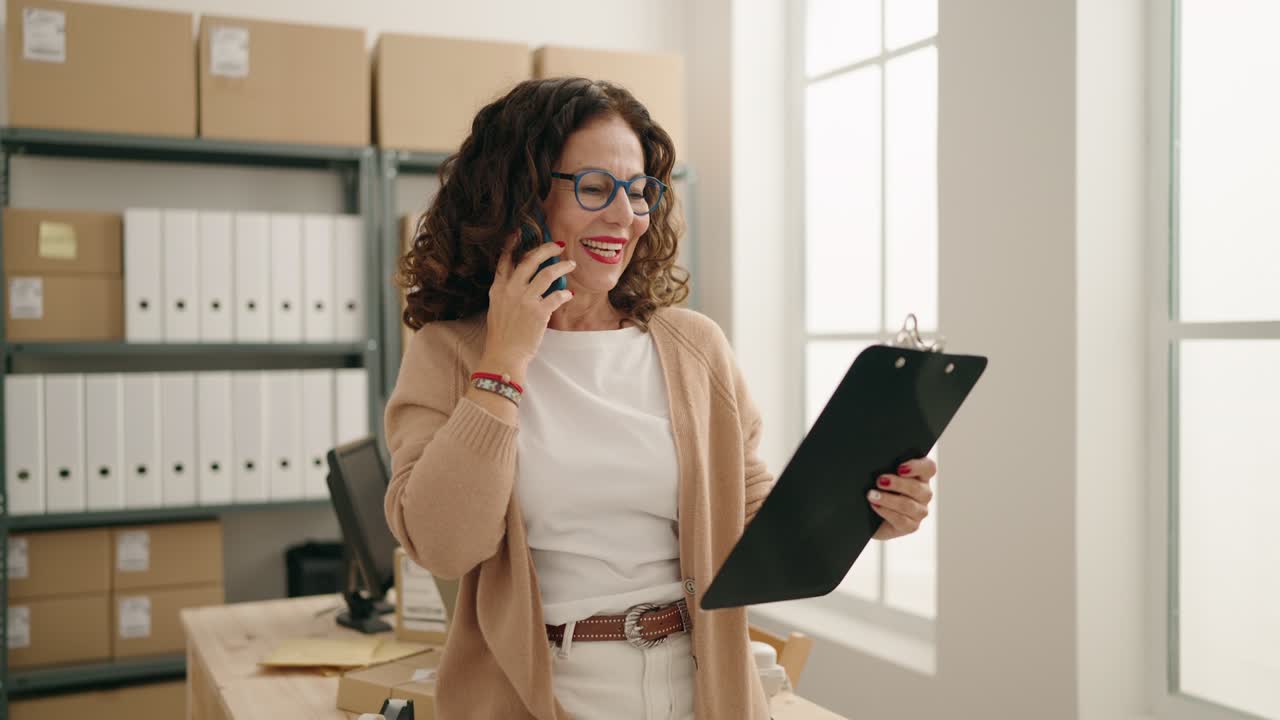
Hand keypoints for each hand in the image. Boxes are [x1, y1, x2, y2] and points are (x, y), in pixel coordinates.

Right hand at [483, 234, 575, 368]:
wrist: (504, 355)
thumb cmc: (501, 336)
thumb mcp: (497, 308)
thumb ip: (506, 293)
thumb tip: (522, 283)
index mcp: (498, 288)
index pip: (505, 260)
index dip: (513, 245)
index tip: (520, 233)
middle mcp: (511, 290)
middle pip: (531, 260)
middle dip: (546, 249)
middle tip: (558, 246)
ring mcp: (525, 300)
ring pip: (548, 274)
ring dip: (562, 267)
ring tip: (571, 265)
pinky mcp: (539, 312)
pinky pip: (557, 296)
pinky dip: (565, 293)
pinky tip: (569, 293)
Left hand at [869, 457, 935, 540]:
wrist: (869, 515)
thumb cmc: (876, 489)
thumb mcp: (881, 476)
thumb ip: (885, 468)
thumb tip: (877, 465)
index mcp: (920, 476)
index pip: (928, 468)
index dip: (917, 467)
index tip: (900, 468)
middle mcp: (923, 493)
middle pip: (918, 488)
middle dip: (897, 484)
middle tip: (880, 481)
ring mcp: (919, 511)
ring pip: (909, 505)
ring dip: (888, 499)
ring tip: (871, 495)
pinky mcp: (911, 526)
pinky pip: (902, 520)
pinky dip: (886, 512)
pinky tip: (875, 506)